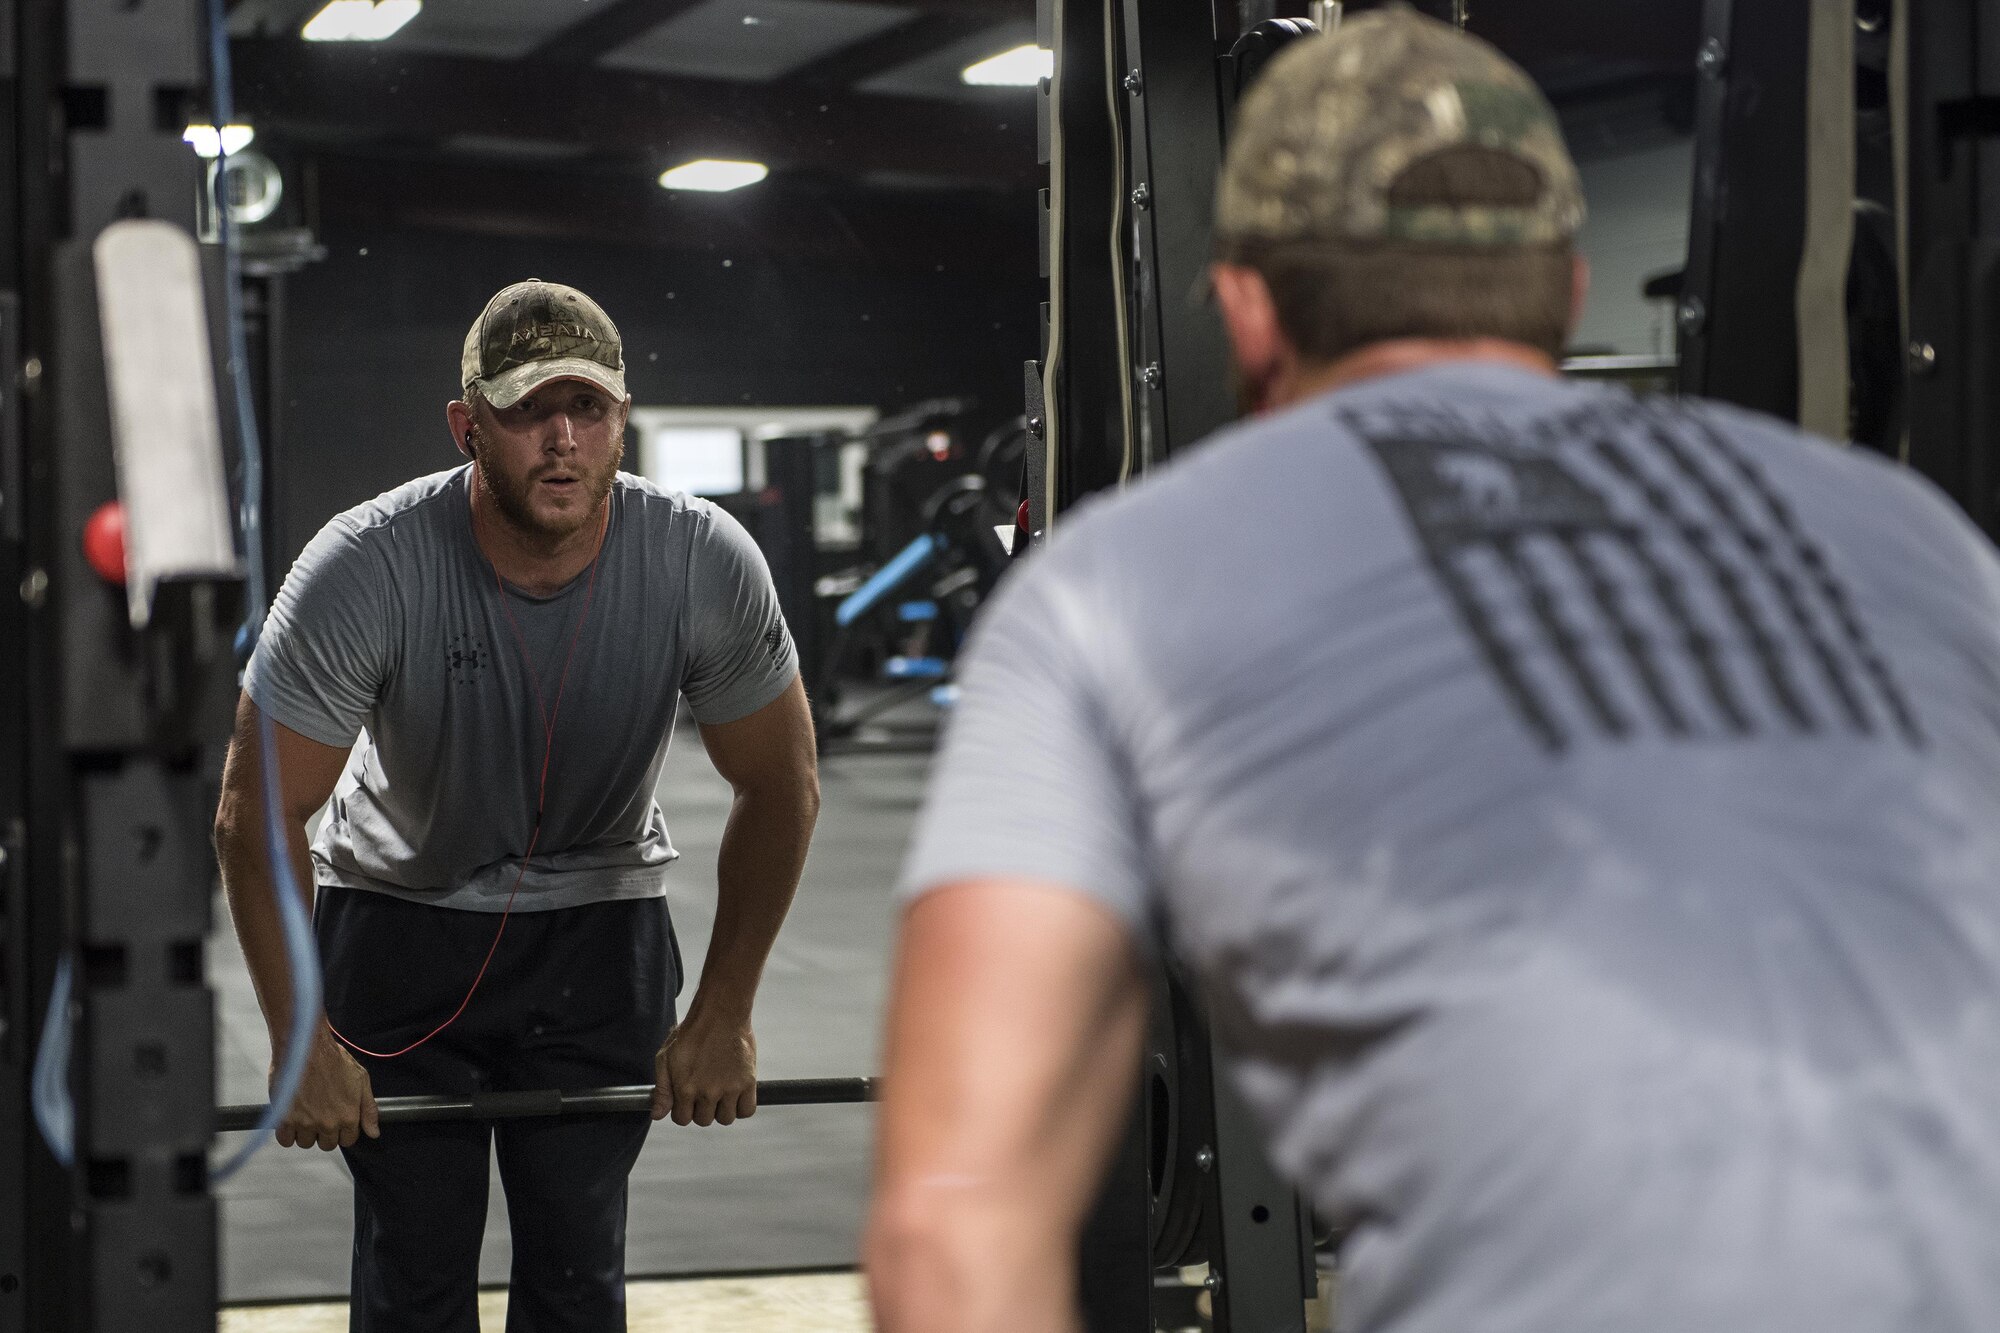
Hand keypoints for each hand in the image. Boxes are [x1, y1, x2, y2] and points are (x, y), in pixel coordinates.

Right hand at [271, 1027, 379, 1150]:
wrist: (306, 1048)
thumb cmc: (333, 1059)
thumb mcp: (361, 1079)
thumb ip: (369, 1109)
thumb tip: (374, 1133)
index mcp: (348, 1116)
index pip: (348, 1140)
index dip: (343, 1131)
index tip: (336, 1120)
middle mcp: (328, 1124)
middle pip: (327, 1144)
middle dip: (324, 1132)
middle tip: (320, 1114)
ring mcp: (306, 1123)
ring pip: (306, 1143)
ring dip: (305, 1132)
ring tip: (305, 1112)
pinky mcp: (286, 1119)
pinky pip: (286, 1140)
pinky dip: (287, 1133)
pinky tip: (290, 1119)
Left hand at [653, 1011, 757, 1126]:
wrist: (720, 1014)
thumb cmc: (692, 1033)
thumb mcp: (666, 1058)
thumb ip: (662, 1089)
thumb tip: (658, 1115)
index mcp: (686, 1088)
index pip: (682, 1119)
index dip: (683, 1111)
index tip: (687, 1100)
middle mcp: (708, 1092)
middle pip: (704, 1121)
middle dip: (701, 1110)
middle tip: (704, 1092)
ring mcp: (729, 1089)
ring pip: (725, 1119)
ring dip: (721, 1110)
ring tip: (720, 1093)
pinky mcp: (748, 1082)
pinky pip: (747, 1110)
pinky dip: (741, 1107)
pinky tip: (735, 1096)